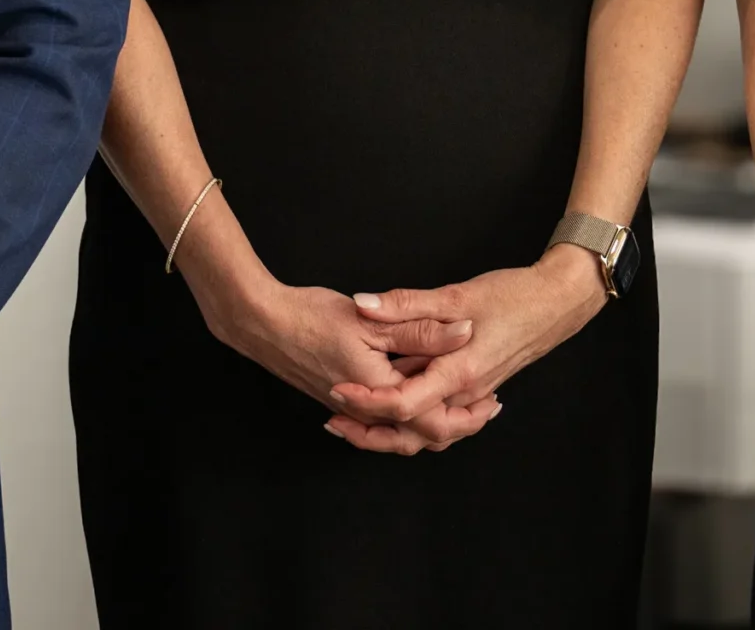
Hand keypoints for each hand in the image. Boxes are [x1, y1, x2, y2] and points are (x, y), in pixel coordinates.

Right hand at [185, 269, 497, 454]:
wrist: (262, 323)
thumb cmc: (311, 317)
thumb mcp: (372, 319)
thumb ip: (421, 329)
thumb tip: (465, 331)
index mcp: (380, 392)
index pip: (434, 419)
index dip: (468, 414)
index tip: (493, 401)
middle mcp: (366, 410)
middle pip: (419, 437)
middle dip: (455, 428)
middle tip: (485, 412)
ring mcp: (350, 409)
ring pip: (399, 433)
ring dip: (430, 423)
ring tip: (459, 406)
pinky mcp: (339, 399)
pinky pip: (380, 422)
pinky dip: (404, 416)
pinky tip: (414, 393)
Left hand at [324, 246, 608, 453]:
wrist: (560, 302)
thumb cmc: (515, 295)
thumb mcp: (457, 294)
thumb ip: (408, 304)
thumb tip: (364, 304)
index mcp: (459, 372)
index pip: (403, 404)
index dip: (365, 401)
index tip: (335, 391)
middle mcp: (467, 393)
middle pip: (413, 432)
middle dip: (371, 433)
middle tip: (334, 421)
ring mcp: (475, 395)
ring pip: (429, 431)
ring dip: (392, 431)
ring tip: (356, 420)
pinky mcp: (480, 389)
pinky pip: (444, 418)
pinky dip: (417, 420)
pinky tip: (399, 403)